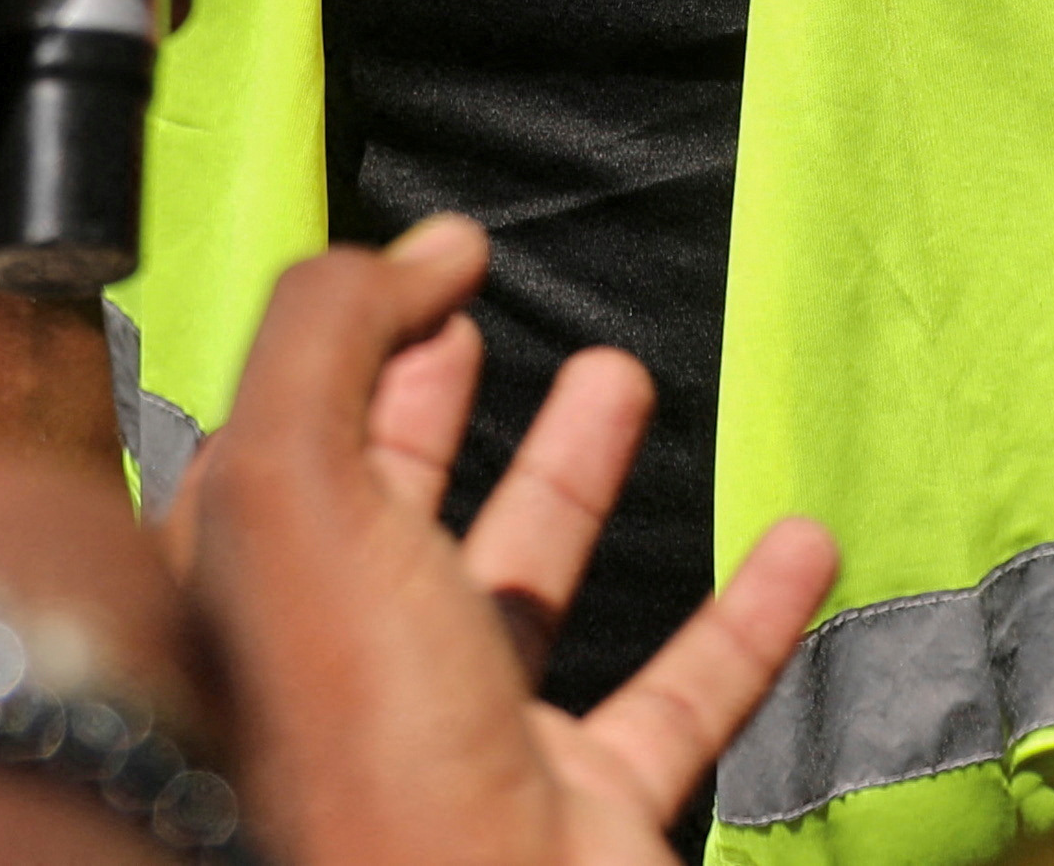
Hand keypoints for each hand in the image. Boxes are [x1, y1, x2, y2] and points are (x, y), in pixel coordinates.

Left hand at [176, 217, 839, 865]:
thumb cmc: (361, 738)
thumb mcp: (298, 488)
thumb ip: (331, 339)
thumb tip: (415, 249)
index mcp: (252, 594)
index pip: (287, 435)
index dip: (354, 332)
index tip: (440, 253)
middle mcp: (350, 664)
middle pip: (394, 498)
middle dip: (439, 392)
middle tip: (488, 312)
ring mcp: (469, 739)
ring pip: (530, 584)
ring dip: (577, 477)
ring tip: (625, 376)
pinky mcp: (583, 804)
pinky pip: (678, 692)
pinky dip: (745, 616)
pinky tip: (801, 546)